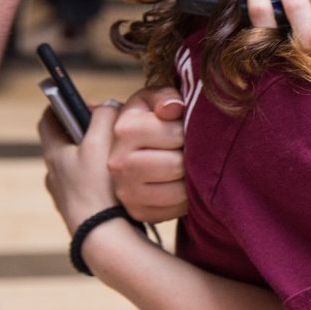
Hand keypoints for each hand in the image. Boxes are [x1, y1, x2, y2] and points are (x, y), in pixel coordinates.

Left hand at [40, 101, 122, 234]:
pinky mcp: (77, 209)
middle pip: (65, 141)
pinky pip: (86, 185)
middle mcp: (53, 173)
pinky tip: (118, 183)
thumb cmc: (97, 187)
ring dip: (94, 156)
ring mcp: (64, 193)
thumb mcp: (101, 142)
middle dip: (85, 131)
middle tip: (108, 128)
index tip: (83, 102)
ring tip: (117, 156)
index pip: (48, 118)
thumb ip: (104, 117)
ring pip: (77, 164)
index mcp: (53, 153)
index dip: (63, 104)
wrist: (99, 235)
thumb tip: (108, 106)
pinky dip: (98, 178)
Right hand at [109, 86, 187, 223]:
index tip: (183, 129)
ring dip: (191, 178)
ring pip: (179, 191)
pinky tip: (180, 183)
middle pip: (177, 165)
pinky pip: (176, 210)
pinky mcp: (138, 212)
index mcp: (124, 130)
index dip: (187, 131)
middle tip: (187, 150)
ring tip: (186, 166)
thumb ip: (165, 97)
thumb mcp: (155, 100)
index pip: (175, 134)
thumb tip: (172, 109)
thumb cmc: (151, 119)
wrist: (134, 149)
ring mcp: (126, 191)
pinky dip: (186, 199)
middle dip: (190, 156)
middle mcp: (119, 163)